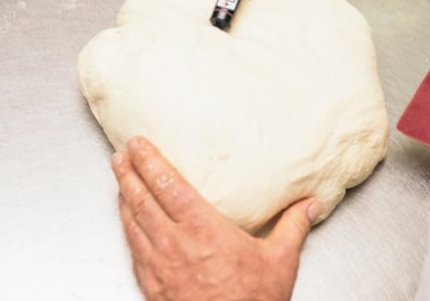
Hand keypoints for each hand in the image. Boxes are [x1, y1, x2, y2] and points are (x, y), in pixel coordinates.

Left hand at [111, 136, 322, 300]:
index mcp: (203, 230)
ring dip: (123, 197)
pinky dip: (127, 229)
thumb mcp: (280, 261)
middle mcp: (174, 244)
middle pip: (142, 200)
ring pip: (132, 223)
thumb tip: (310, 205)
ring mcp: (158, 266)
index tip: (139, 145)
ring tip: (119, 180)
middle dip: (128, 173)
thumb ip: (293, 227)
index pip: (168, 186)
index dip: (150, 162)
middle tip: (120, 154)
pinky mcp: (151, 285)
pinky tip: (128, 224)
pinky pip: (133, 249)